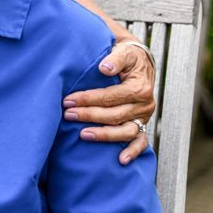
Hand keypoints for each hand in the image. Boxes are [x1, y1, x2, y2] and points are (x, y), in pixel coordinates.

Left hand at [63, 40, 156, 164]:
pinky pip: (141, 142)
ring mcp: (144, 118)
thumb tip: (104, 68)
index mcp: (140, 88)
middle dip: (89, 115)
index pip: (111, 96)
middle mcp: (144, 105)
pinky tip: (121, 160)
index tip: (68, 100)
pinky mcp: (142, 125)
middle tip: (68, 115)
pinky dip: (133, 152)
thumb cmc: (127, 57)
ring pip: (125, 131)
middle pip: (115, 115)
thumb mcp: (124, 52)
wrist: (140, 64)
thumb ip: (115, 59)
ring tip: (83, 135)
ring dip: (104, 135)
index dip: (89, 99)